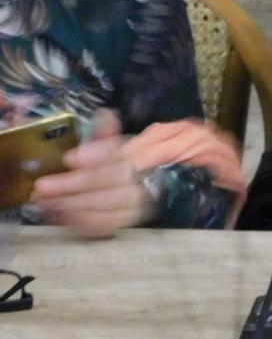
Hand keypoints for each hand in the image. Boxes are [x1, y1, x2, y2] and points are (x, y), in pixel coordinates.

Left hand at [31, 109, 153, 238]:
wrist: (162, 184)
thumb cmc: (145, 160)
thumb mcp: (134, 140)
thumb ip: (112, 134)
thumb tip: (104, 114)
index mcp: (150, 155)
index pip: (122, 156)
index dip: (96, 156)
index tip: (69, 159)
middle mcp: (149, 179)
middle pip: (110, 183)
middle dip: (73, 187)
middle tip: (42, 187)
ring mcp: (144, 203)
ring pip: (107, 206)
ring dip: (73, 206)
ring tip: (45, 202)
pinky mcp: (135, 220)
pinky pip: (108, 224)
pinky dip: (84, 222)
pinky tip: (62, 216)